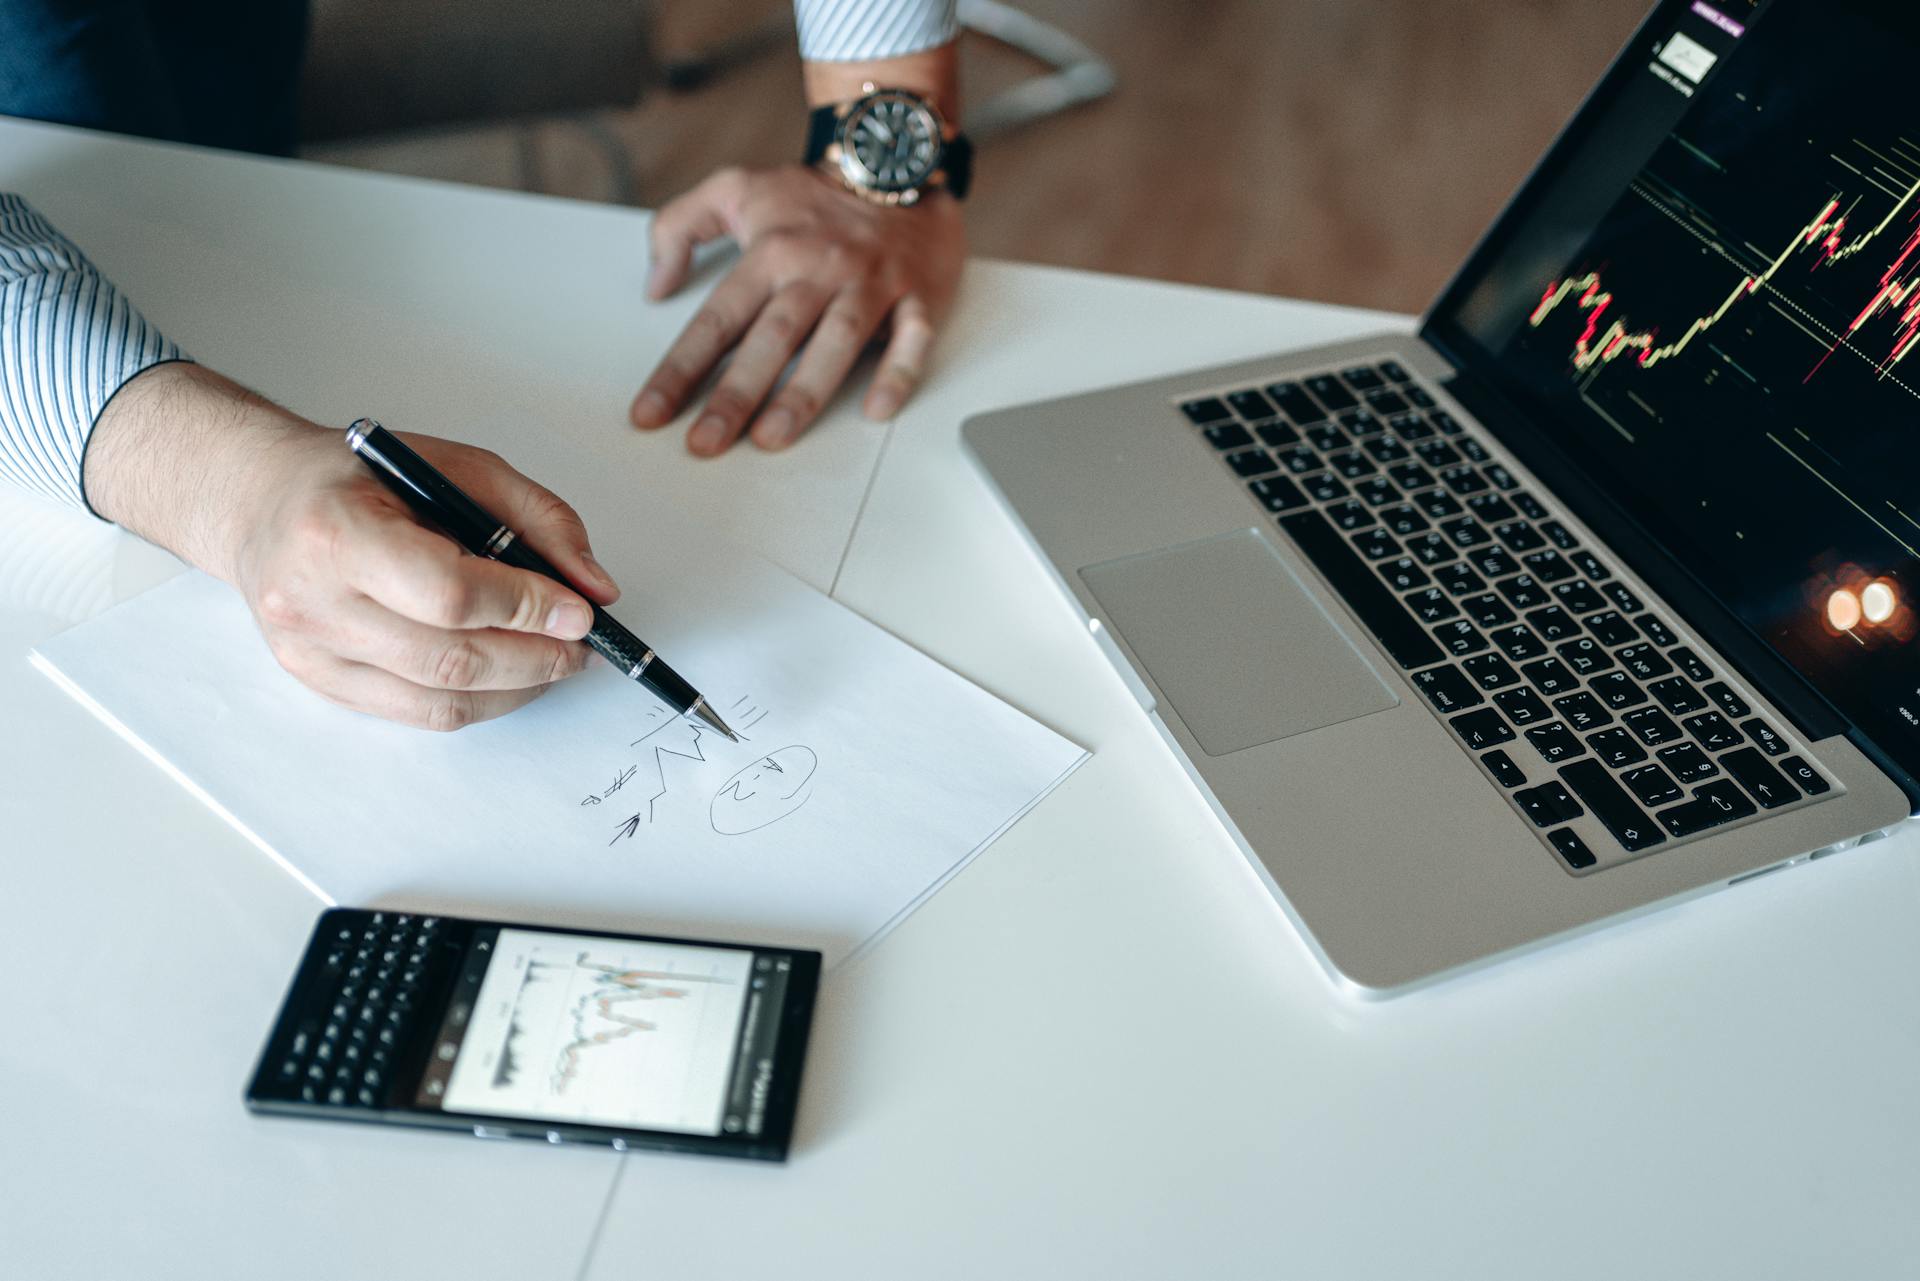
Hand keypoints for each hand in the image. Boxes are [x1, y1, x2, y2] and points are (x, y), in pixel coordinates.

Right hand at [86, 364, 619, 729]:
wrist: (259, 498)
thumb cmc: (356, 478)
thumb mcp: (455, 467)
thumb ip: (536, 518)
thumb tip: (595, 588)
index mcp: (338, 531)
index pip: (449, 594)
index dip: (527, 611)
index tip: (581, 613)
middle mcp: (313, 599)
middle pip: (449, 659)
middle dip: (535, 659)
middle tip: (582, 647)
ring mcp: (310, 650)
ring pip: (437, 700)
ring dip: (515, 689)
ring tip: (554, 663)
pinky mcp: (317, 681)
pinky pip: (415, 713)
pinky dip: (477, 701)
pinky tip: (507, 677)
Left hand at [631, 164, 964, 454]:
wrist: (896, 158)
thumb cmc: (815, 192)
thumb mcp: (734, 187)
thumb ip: (679, 227)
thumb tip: (656, 285)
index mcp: (771, 251)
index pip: (717, 320)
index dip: (680, 369)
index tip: (652, 412)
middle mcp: (819, 269)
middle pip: (771, 338)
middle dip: (735, 394)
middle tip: (706, 443)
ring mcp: (871, 284)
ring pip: (835, 342)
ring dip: (804, 393)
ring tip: (772, 437)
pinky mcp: (918, 295)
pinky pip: (911, 337)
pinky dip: (898, 372)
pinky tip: (877, 409)